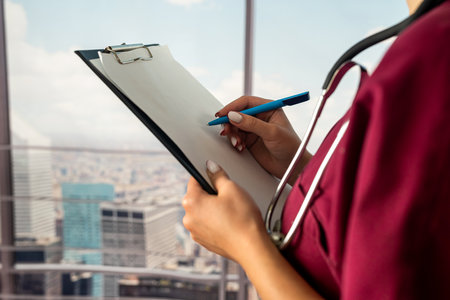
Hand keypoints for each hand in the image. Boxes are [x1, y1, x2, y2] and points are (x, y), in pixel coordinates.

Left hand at [182, 160, 322, 299]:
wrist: (252, 248)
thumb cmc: (243, 220)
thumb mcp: (232, 189)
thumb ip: (218, 175)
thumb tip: (211, 167)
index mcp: (191, 202)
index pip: (194, 180)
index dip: (207, 175)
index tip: (217, 176)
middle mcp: (188, 218)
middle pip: (197, 196)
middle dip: (211, 193)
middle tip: (229, 196)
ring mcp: (195, 232)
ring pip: (202, 211)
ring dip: (213, 208)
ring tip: (231, 211)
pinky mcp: (204, 241)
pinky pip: (207, 224)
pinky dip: (216, 221)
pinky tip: (230, 222)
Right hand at [217, 96, 310, 182]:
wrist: (292, 167)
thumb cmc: (290, 147)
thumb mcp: (272, 133)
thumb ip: (252, 124)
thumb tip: (234, 116)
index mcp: (268, 108)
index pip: (246, 102)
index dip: (232, 107)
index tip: (223, 114)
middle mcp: (260, 117)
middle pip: (237, 113)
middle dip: (230, 122)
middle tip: (227, 131)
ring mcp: (254, 129)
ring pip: (235, 126)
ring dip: (232, 134)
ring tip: (237, 143)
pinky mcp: (250, 140)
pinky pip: (236, 137)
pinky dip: (235, 141)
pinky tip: (240, 147)